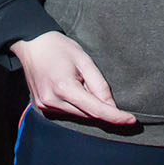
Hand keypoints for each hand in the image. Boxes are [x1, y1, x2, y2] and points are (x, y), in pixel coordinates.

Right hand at [9, 31, 134, 125]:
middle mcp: (52, 101)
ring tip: (76, 80)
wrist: (31, 43)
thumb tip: (111, 107)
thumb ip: (99, 85)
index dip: (116, 117)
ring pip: (78, 115)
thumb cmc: (59, 47)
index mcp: (64, 88)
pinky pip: (66, 112)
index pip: (96, 110)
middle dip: (100, 107)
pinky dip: (75, 104)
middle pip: (88, 114)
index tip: (132, 120)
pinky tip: (69, 86)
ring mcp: (45, 106)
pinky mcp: (41, 107)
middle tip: (95, 84)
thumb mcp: (84, 60)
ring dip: (86, 105)